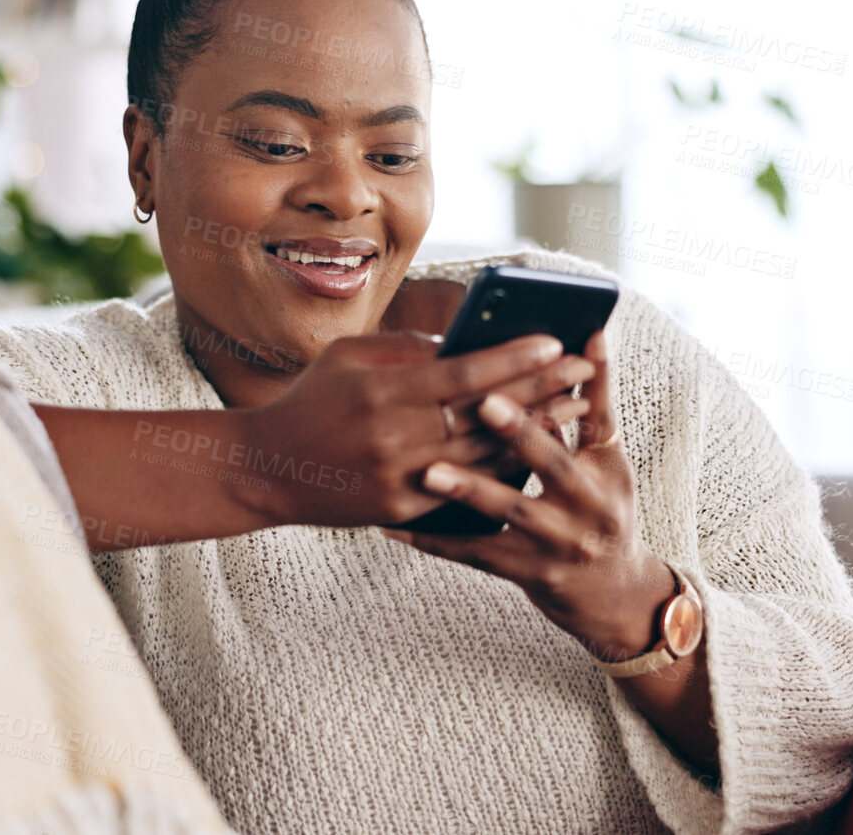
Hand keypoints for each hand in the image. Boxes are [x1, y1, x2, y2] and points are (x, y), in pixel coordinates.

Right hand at [233, 331, 576, 527]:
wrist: (268, 470)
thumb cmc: (310, 401)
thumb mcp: (348, 356)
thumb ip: (406, 347)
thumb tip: (466, 343)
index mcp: (383, 392)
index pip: (464, 373)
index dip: (514, 358)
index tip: (555, 342)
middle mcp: (396, 437)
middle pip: (486, 414)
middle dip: (542, 390)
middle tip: (584, 371)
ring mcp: (401, 478)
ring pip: (485, 454)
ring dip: (535, 431)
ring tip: (576, 410)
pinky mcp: (402, 510)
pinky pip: (465, 488)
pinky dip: (504, 467)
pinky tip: (535, 451)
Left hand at [381, 330, 676, 659]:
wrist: (614, 595)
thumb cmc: (600, 509)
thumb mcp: (605, 461)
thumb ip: (586, 408)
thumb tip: (583, 342)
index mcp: (606, 468)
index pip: (597, 418)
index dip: (583, 385)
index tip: (562, 348)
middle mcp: (590, 506)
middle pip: (555, 465)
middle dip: (521, 433)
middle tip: (483, 402)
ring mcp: (560, 544)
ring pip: (511, 511)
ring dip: (470, 489)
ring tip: (429, 470)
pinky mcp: (529, 574)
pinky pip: (476, 554)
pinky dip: (435, 540)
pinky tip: (394, 527)